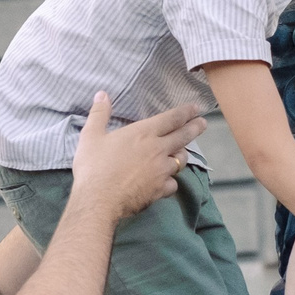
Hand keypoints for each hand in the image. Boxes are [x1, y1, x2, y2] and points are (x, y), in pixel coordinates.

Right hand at [69, 93, 203, 219]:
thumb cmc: (94, 166)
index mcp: (143, 133)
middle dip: (195, 128)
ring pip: (181, 160)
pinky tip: (165, 182)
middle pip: (183, 136)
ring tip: (182, 153)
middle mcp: (157, 149)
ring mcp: (161, 170)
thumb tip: (102, 94)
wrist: (99, 200)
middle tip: (203, 123)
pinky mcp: (160, 189)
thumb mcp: (91, 136)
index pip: (171, 118)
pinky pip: (172, 184)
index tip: (196, 108)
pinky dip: (170, 181)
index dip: (186, 112)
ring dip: (182, 155)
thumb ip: (99, 114)